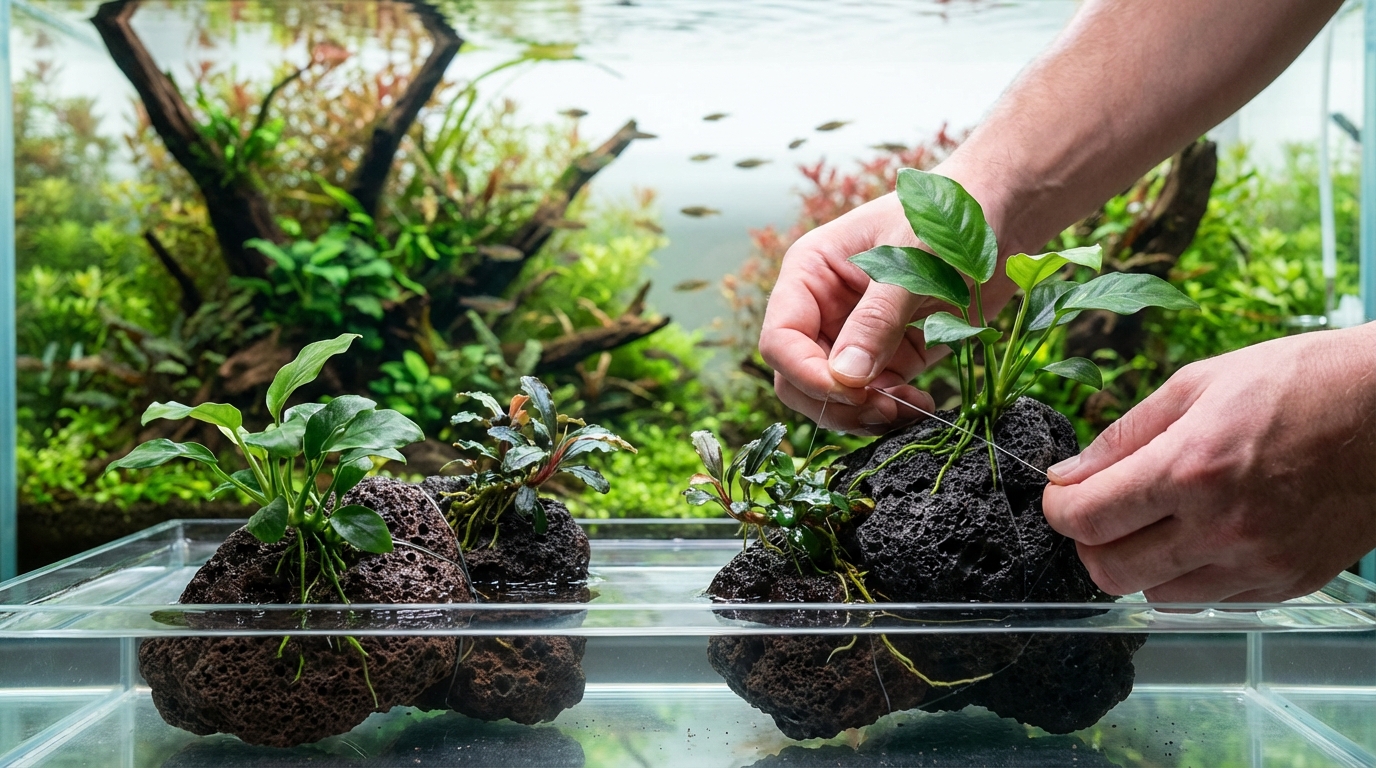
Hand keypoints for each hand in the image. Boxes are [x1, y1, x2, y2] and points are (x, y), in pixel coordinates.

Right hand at [759, 193, 937, 434]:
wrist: (1004, 213)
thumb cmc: (950, 218)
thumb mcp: (912, 262)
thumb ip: (877, 319)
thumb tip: (846, 377)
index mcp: (810, 273)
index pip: (780, 339)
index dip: (806, 373)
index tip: (852, 390)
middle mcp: (823, 308)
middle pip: (797, 377)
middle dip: (833, 402)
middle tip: (882, 408)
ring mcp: (854, 337)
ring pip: (832, 397)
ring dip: (863, 414)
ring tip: (907, 408)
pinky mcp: (889, 358)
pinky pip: (871, 399)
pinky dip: (890, 411)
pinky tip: (921, 403)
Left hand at [1043, 324, 1375, 601]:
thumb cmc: (1299, 382)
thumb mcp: (1198, 383)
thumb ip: (1122, 436)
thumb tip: (1066, 474)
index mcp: (1191, 467)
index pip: (1085, 518)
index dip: (1059, 508)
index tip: (1063, 495)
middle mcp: (1222, 527)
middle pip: (1108, 572)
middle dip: (1090, 543)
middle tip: (1103, 512)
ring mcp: (1257, 564)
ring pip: (1154, 595)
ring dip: (1141, 562)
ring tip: (1162, 519)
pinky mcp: (1286, 585)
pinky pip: (1208, 600)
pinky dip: (1191, 574)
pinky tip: (1209, 532)